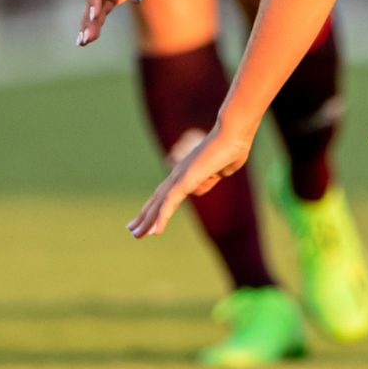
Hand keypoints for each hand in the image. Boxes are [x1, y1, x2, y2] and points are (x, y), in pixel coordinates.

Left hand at [128, 123, 254, 239]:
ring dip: (147, 220)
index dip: (156, 208)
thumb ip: (210, 178)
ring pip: (160, 203)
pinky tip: (155, 231)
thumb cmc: (233, 147)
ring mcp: (181, 176)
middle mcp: (179, 174)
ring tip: (136, 235)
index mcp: (187, 173)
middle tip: (132, 231)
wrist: (235, 133)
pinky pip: (170, 202)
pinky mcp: (186, 180)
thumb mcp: (222, 171)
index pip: (166, 194)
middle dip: (145, 216)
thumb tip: (201, 186)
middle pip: (157, 199)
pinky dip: (162, 217)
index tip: (148, 221)